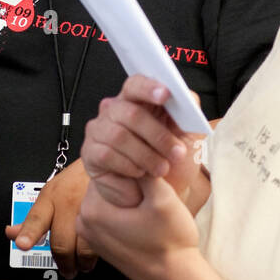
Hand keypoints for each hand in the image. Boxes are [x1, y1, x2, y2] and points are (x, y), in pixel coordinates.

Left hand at [4, 159, 97, 278]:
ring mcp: (90, 207)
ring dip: (83, 263)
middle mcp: (68, 202)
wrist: (107, 164)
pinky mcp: (108, 214)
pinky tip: (97, 253)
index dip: (29, 233)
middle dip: (64, 263)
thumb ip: (33, 218)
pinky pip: (101, 241)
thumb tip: (11, 234)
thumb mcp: (51, 194)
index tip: (23, 244)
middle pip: (61, 241)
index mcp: (51, 197)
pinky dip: (98, 253)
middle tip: (67, 271)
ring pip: (83, 247)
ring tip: (83, 266)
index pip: (37, 218)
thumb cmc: (76, 182)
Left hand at [76, 170, 201, 279]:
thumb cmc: (171, 244)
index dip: (132, 167)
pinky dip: (126, 211)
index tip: (149, 177)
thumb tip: (136, 149)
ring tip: (150, 209)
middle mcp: (85, 222)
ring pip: (110, 198)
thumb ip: (145, 169)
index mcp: (92, 209)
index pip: (107, 168)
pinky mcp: (102, 242)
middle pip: (106, 183)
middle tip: (152, 194)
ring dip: (128, 196)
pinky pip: (111, 214)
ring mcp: (92, 235)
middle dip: (129, 182)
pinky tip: (145, 220)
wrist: (176, 278)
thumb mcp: (163, 198)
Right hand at [81, 76, 204, 208]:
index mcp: (137, 100)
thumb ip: (189, 113)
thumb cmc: (170, 161)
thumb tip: (187, 98)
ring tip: (161, 169)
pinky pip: (107, 155)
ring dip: (146, 155)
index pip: (136, 84)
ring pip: (120, 136)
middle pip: (131, 112)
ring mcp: (99, 130)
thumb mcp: (188, 136)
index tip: (165, 95)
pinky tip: (140, 173)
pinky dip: (129, 166)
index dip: (149, 87)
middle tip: (176, 153)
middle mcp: (114, 110)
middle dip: (158, 135)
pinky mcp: (90, 153)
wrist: (155, 195)